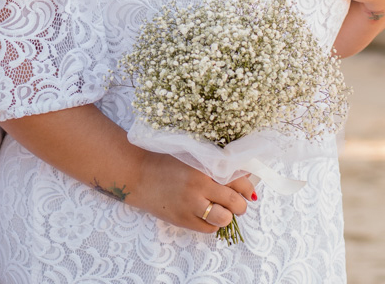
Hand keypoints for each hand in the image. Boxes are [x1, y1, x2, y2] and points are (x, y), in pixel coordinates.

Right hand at [131, 152, 255, 233]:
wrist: (138, 175)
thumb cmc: (166, 163)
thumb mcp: (191, 156)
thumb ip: (214, 164)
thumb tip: (243, 175)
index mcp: (203, 166)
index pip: (237, 179)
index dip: (246, 186)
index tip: (247, 190)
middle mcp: (198, 186)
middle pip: (235, 202)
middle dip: (241, 205)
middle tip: (237, 203)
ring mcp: (190, 204)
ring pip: (224, 219)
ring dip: (227, 216)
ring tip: (222, 211)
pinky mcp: (183, 220)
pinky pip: (209, 229)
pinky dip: (212, 224)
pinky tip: (205, 215)